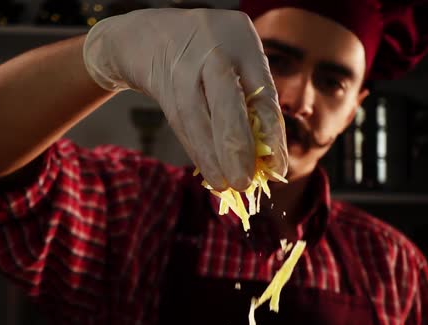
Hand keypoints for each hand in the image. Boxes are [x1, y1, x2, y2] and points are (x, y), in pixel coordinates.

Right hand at [83, 8, 286, 190]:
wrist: (150, 36)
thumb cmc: (208, 51)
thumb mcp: (236, 56)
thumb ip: (253, 93)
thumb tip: (269, 153)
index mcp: (241, 41)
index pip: (261, 92)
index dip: (270, 135)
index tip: (277, 167)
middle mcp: (211, 50)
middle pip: (225, 102)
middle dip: (235, 148)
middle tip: (244, 182)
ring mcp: (182, 66)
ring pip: (197, 118)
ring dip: (212, 158)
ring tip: (225, 185)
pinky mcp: (161, 84)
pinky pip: (180, 123)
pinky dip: (197, 151)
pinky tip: (209, 172)